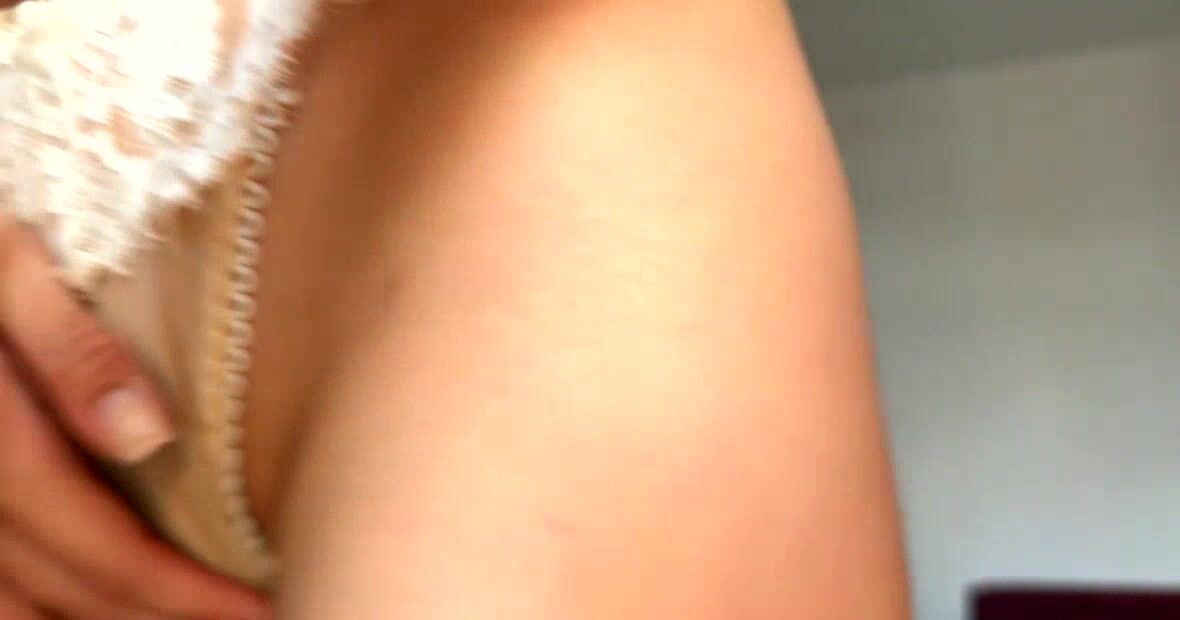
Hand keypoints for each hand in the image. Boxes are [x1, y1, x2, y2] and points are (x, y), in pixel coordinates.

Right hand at [0, 221, 270, 618]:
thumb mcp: (15, 264)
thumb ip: (73, 351)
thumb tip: (147, 437)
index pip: (95, 540)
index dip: (177, 591)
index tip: (260, 609)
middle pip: (62, 584)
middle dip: (156, 618)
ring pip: (14, 603)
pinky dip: (41, 610)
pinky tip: (95, 612)